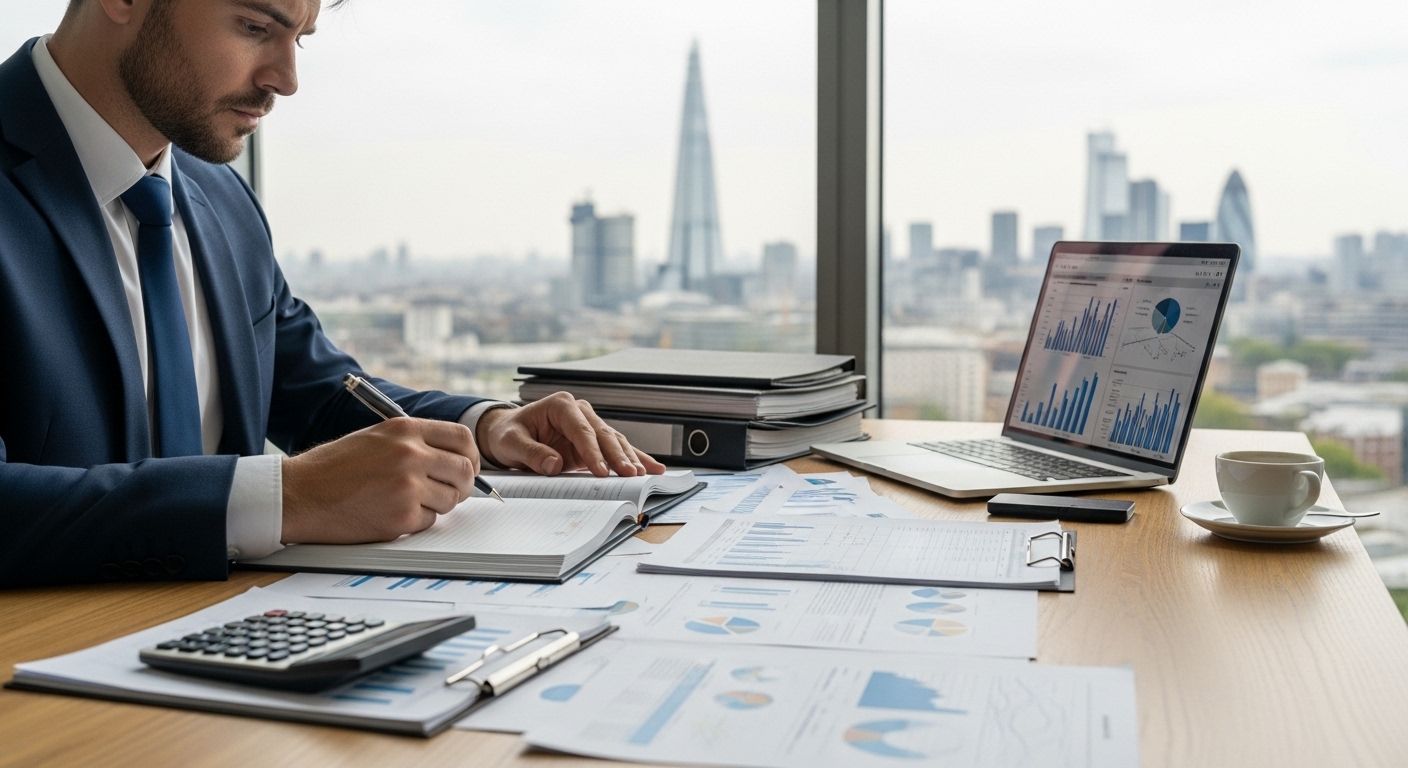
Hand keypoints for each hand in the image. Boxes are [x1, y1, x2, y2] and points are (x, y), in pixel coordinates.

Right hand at [280, 418, 478, 543]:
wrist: (298, 494)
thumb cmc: (331, 468)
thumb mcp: (375, 438)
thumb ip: (414, 442)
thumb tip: (453, 458)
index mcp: (404, 429)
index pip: (462, 438)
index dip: (470, 456)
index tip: (467, 466)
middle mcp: (410, 454)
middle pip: (464, 471)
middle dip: (462, 485)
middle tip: (449, 491)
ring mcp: (407, 486)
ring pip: (450, 499)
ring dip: (436, 505)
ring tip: (407, 501)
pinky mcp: (400, 517)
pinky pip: (428, 521)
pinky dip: (415, 521)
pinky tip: (390, 513)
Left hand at [476, 392, 666, 477]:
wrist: (509, 434)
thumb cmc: (509, 434)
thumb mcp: (511, 443)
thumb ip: (531, 453)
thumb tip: (553, 465)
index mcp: (561, 405)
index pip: (582, 430)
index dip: (593, 452)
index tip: (601, 471)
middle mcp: (580, 412)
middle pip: (604, 435)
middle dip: (619, 456)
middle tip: (630, 475)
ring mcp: (589, 426)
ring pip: (615, 442)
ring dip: (629, 459)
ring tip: (643, 475)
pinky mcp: (593, 443)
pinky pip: (616, 450)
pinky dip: (634, 459)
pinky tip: (652, 468)